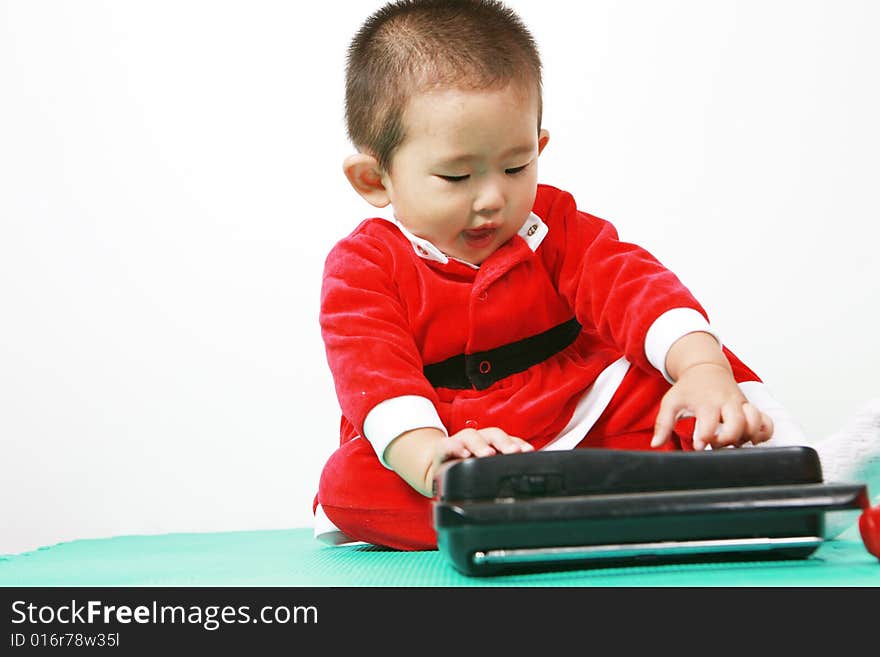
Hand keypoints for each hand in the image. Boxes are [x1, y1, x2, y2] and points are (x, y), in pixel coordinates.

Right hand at [432, 426, 533, 471]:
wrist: (440, 464)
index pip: (508, 440)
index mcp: (492, 443)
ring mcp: (461, 442)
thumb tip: (526, 472)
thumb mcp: (488, 467)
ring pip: (471, 436)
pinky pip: (448, 445)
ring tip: (488, 454)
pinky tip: (463, 455)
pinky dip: (456, 448)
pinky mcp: (444, 448)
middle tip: (513, 452)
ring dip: (481, 445)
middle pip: (493, 434)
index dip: (519, 444)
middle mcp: (479, 439)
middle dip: (504, 442)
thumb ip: (504, 467)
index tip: (529, 451)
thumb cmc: (469, 464)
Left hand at [651, 362, 773, 449]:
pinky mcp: (750, 407)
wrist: (706, 368)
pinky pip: (767, 421)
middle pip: (737, 424)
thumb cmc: (688, 388)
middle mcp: (726, 403)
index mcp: (706, 402)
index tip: (699, 445)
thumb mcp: (671, 402)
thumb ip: (663, 424)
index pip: (709, 423)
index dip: (705, 438)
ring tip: (733, 441)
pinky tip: (751, 439)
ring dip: (747, 437)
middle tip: (716, 443)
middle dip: (727, 439)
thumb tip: (655, 444)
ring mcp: (741, 405)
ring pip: (755, 422)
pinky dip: (764, 433)